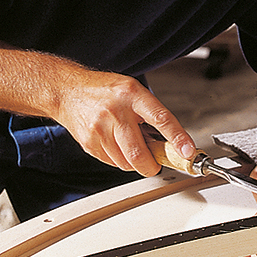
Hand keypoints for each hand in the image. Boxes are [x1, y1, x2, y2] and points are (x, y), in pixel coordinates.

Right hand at [55, 72, 194, 176]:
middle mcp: (115, 112)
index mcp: (132, 95)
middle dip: (152, 166)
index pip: (161, 118)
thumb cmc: (105, 91)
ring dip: (134, 162)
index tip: (188, 152)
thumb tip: (171, 143)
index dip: (177, 138)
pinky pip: (112, 163)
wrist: (67, 92)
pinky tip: (115, 144)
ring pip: (126, 163)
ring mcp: (100, 129)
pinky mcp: (89, 143)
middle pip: (139, 153)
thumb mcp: (133, 91)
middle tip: (156, 164)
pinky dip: (120, 160)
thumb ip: (150, 114)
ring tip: (130, 144)